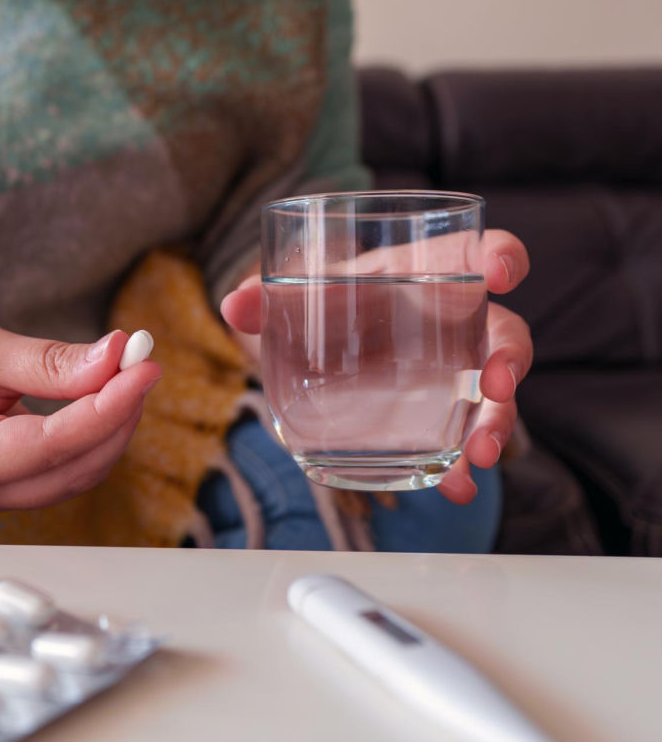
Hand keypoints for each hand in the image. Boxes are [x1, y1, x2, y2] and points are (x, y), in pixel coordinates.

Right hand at [0, 304, 160, 513]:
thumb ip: (49, 363)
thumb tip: (116, 361)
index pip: (54, 445)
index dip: (109, 407)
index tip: (144, 368)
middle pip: (73, 469)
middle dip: (117, 417)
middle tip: (141, 363)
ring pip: (74, 475)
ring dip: (109, 427)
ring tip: (126, 374)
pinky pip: (60, 470)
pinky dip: (89, 435)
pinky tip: (102, 397)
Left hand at [220, 229, 532, 504]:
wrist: (313, 336)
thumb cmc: (320, 300)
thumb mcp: (296, 296)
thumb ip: (266, 298)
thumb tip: (234, 305)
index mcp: (418, 273)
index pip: (468, 253)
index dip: (498, 254)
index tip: (504, 270)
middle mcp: (448, 321)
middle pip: (500, 333)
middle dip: (508, 362)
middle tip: (497, 390)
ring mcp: (450, 369)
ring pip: (492, 392)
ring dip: (495, 424)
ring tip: (477, 457)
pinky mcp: (438, 412)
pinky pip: (461, 436)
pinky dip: (461, 465)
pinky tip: (455, 488)